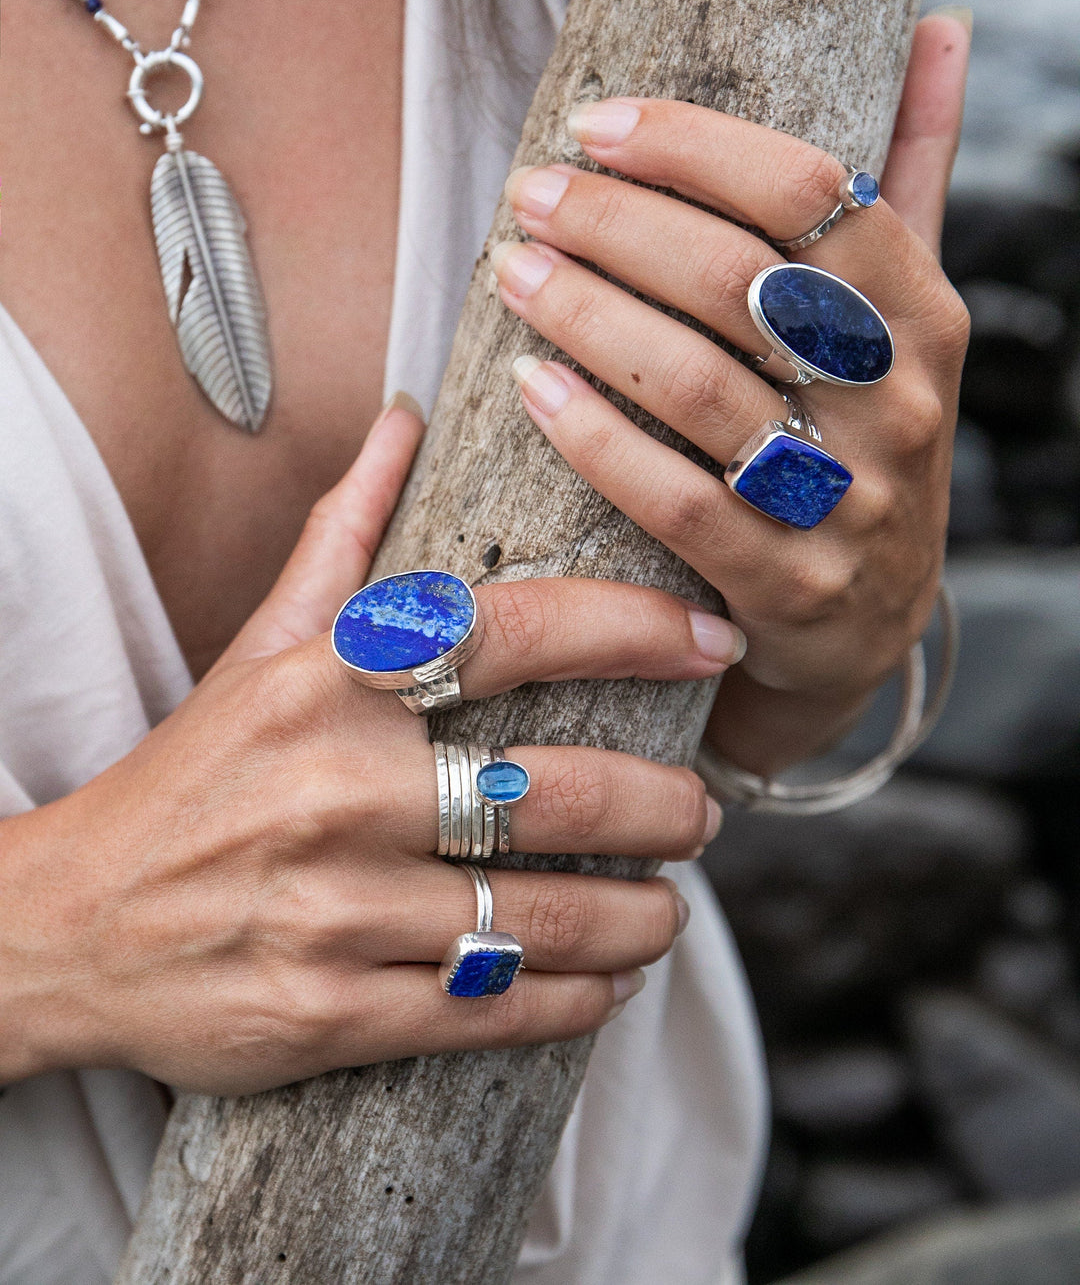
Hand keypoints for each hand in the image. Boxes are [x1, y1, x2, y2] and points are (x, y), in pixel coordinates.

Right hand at [0, 400, 738, 1094]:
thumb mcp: (259, 646)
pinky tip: (610, 979)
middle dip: (666, 807)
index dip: (633, 631)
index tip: (712, 641)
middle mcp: (335, 792)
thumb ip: (345, 534)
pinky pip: (492, 1010)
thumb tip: (407, 418)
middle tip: (703, 810)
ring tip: (672, 902)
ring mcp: (333, 912)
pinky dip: (577, 999)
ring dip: (640, 914)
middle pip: (558, 791)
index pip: (512, 632)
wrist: (67, 927)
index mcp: (326, 685)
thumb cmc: (190, 777)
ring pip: (542, 917)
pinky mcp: (327, 1015)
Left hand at [494, 12, 971, 772]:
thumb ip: (913, 171)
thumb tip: (940, 24)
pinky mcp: (786, 584)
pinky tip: (529, 385)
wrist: (864, 619)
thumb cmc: (860, 430)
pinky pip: (675, 500)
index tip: (597, 121)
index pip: (813, 192)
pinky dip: (594, 437)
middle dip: (616, 223)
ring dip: (588, 315)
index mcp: (923, 315)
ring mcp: (847, 501)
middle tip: (532, 194)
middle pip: (739, 279)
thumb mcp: (901, 311)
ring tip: (512, 270)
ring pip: (698, 385)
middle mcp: (896, 403)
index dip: (694, 146)